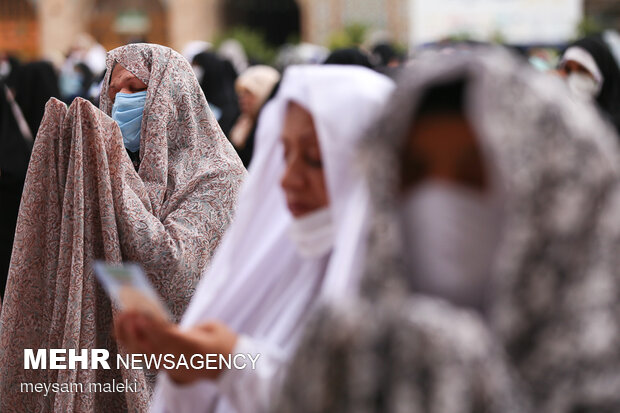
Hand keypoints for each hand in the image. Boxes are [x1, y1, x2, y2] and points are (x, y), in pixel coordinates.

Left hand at [114, 311, 237, 382]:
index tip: (139, 314)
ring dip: (129, 336)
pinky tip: (127, 329)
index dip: (152, 326)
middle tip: (127, 310)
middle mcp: (179, 360)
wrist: (230, 368)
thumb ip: (188, 327)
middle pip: (150, 346)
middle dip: (135, 328)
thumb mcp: (213, 327)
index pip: (168, 338)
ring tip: (123, 317)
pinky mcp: (167, 369)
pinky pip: (145, 357)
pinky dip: (133, 344)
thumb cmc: (223, 342)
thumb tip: (165, 325)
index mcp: (195, 348)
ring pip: (143, 355)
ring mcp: (172, 367)